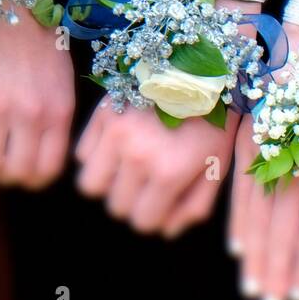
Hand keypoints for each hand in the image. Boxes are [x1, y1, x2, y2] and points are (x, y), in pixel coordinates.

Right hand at [0, 1, 73, 188]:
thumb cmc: (37, 33)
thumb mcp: (61, 77)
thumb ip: (55, 114)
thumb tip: (43, 148)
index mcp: (58, 111)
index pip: (47, 170)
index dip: (32, 179)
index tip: (22, 171)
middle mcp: (30, 115)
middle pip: (16, 173)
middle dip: (5, 174)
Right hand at [76, 99, 237, 237]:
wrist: (201, 68)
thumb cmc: (214, 122)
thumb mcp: (216, 167)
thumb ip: (194, 206)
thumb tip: (166, 231)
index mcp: (169, 173)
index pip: (142, 221)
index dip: (151, 217)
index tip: (158, 204)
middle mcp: (137, 158)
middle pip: (116, 206)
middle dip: (131, 202)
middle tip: (144, 187)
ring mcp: (115, 135)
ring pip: (90, 185)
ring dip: (107, 184)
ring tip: (123, 172)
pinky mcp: (102, 116)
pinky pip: (83, 154)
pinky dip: (96, 157)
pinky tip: (116, 147)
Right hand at [228, 23, 298, 299]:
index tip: (298, 298)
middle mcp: (294, 166)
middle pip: (281, 233)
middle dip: (274, 272)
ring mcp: (267, 154)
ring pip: (258, 217)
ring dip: (255, 255)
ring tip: (252, 286)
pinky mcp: (251, 139)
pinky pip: (240, 190)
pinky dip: (239, 221)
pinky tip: (238, 247)